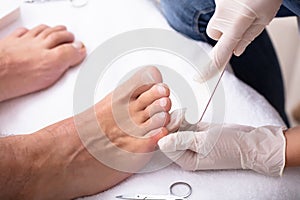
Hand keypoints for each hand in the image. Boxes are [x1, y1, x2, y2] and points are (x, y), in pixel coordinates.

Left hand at [158, 123, 285, 175]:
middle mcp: (186, 151)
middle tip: (182, 116)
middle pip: (168, 134)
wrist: (250, 142)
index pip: (165, 146)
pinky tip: (191, 113)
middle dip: (172, 122)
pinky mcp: (197, 130)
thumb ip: (181, 141)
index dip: (165, 131)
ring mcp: (191, 140)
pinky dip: (186, 115)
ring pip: (175, 125)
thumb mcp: (204, 143)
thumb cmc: (231, 146)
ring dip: (179, 117)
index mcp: (185, 160)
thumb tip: (161, 142)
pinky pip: (185, 121)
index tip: (170, 120)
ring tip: (188, 114)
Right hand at [207, 0, 281, 69]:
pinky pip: (219, 7)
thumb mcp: (265, 16)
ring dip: (226, 19)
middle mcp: (222, 13)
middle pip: (214, 34)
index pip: (220, 53)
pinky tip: (240, 0)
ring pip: (217, 20)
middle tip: (240, 26)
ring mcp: (217, 2)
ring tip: (243, 8)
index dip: (211, 67)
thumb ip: (248, 36)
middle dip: (224, 34)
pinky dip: (228, 7)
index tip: (202, 77)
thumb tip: (236, 51)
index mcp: (235, 23)